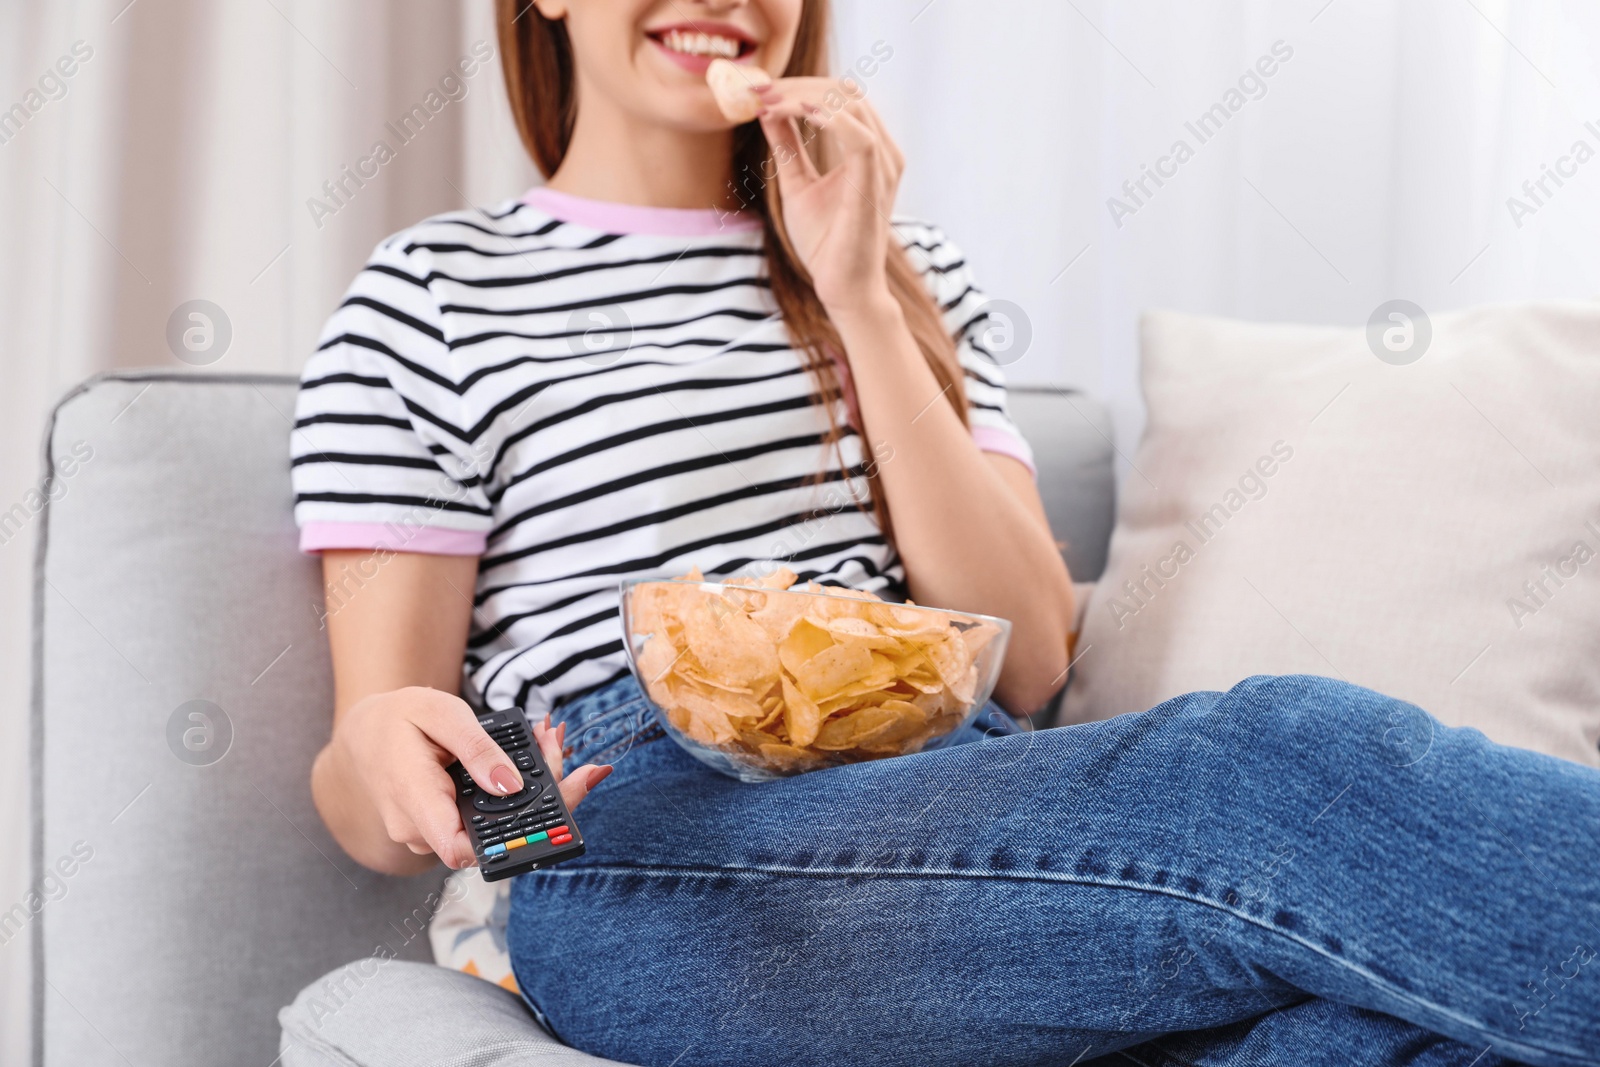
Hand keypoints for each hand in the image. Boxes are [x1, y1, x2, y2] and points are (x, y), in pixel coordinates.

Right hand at [327, 686, 611, 869]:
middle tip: (559, 747)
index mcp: (414, 801)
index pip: (463, 850)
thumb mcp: (440, 714)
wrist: (365, 733)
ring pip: (490, 830)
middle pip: (491, 838)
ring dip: (528, 794)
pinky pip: (480, 822)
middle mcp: (419, 830)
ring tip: (548, 741)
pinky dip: (507, 796)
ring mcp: (428, 836)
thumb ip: (477, 750)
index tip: (551, 806)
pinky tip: (527, 759)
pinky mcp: (439, 831)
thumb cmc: (399, 718)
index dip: (511, 840)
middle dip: (539, 800)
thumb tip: (510, 786)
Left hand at [756, 78, 905, 313]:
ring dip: (803, 95)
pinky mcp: (876, 180)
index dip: (800, 86)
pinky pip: (856, 133)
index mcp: (869, 149)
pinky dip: (823, 116)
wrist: (843, 288)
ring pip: (850, 103)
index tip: (760, 91)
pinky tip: (791, 112)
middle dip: (798, 85)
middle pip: (845, 91)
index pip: (840, 96)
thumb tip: (767, 112)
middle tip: (757, 91)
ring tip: (766, 102)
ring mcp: (884, 164)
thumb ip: (788, 148)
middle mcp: (883, 151)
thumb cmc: (826, 243)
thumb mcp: (798, 184)